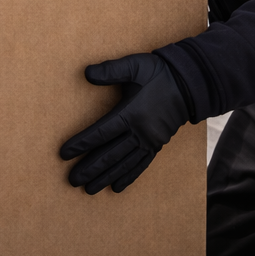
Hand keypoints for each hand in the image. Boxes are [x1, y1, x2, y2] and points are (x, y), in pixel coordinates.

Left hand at [58, 52, 188, 193]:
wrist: (190, 85)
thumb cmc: (159, 74)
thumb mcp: (135, 66)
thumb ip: (111, 70)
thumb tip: (87, 73)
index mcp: (132, 113)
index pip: (101, 132)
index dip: (82, 144)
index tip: (65, 154)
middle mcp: (140, 132)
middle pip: (110, 154)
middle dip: (90, 168)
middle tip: (72, 180)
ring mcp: (149, 141)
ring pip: (124, 163)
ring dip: (106, 177)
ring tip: (89, 189)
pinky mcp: (157, 145)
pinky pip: (141, 165)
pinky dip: (128, 177)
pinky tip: (116, 187)